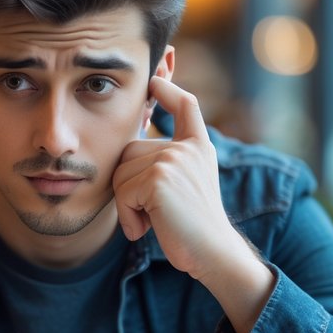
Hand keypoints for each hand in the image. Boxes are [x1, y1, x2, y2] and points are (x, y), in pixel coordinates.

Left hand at [113, 76, 233, 280]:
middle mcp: (188, 147)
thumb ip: (166, 163)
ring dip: (127, 205)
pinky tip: (146, 228)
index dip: (169, 91)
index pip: (186, 107)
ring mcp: (174, 159)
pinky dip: (127, 217)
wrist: (212, 253)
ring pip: (120, 173)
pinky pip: (122, 193)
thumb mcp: (185, 185)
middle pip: (129, 150)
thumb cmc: (192, 227)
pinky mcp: (159, 177)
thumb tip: (130, 150)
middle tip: (152, 212)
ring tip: (154, 220)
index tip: (155, 80)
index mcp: (198, 147)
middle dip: (128, 185)